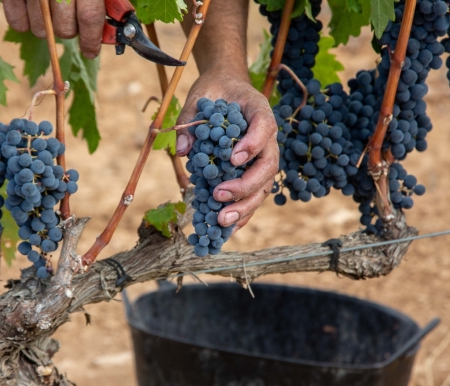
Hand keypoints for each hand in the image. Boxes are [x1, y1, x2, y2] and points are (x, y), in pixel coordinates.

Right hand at [2, 0, 105, 58]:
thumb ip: (98, 3)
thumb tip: (105, 32)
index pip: (90, 17)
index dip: (91, 39)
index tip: (90, 51)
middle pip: (64, 29)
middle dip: (68, 32)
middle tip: (67, 23)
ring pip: (41, 30)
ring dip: (46, 30)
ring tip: (46, 14)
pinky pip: (17, 23)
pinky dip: (23, 24)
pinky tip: (29, 15)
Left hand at [175, 74, 278, 234]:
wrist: (226, 92)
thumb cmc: (215, 93)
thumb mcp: (199, 97)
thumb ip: (190, 120)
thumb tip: (183, 150)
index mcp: (259, 112)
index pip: (264, 127)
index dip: (252, 144)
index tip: (233, 158)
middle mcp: (267, 139)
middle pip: (267, 166)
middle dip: (245, 185)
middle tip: (220, 195)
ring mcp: (262, 159)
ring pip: (263, 187)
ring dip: (244, 206)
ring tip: (221, 221)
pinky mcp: (252, 173)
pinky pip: (252, 197)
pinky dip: (242, 214)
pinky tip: (226, 229)